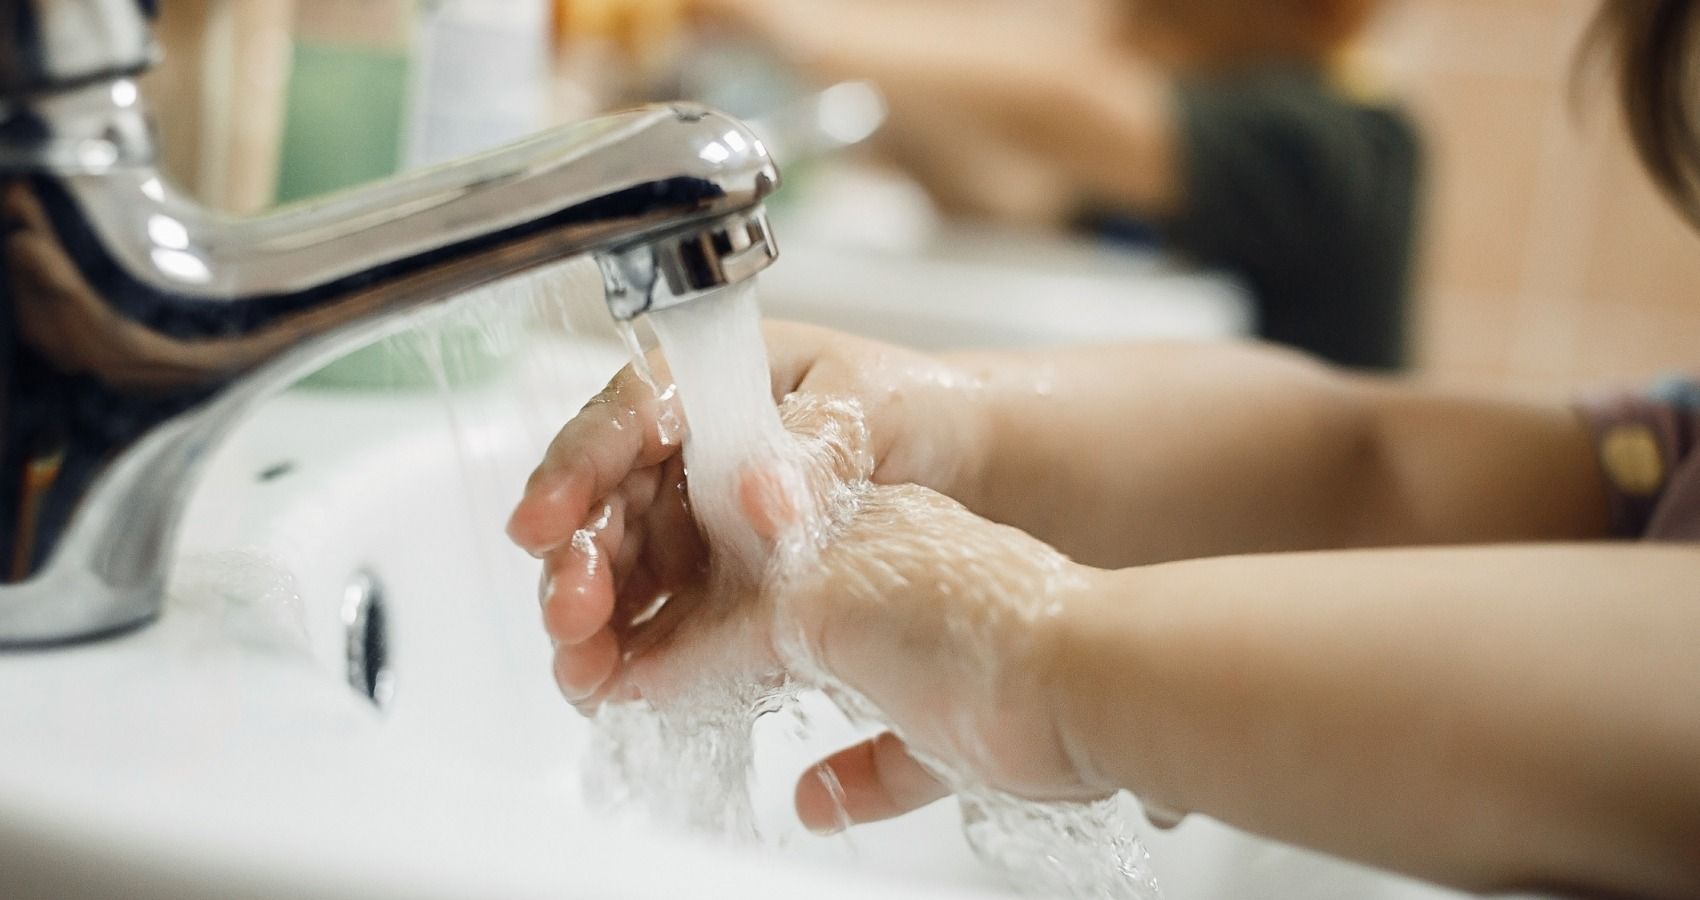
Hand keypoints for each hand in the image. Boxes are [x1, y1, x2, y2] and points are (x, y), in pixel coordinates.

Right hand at [505, 322, 986, 705]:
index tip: (545, 521)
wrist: (976, 464)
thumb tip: (756, 494)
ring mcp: (701, 520)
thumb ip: (812, 447)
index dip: (575, 469)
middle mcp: (691, 453)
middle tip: (571, 618)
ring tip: (584, 674)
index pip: (622, 420)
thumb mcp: (871, 405)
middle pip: (605, 504)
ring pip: (622, 570)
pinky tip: (620, 689)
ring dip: (594, 621)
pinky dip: (640, 654)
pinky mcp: (722, 583)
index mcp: (713, 385)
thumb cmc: (919, 405)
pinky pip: (666, 619)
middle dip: (577, 564)